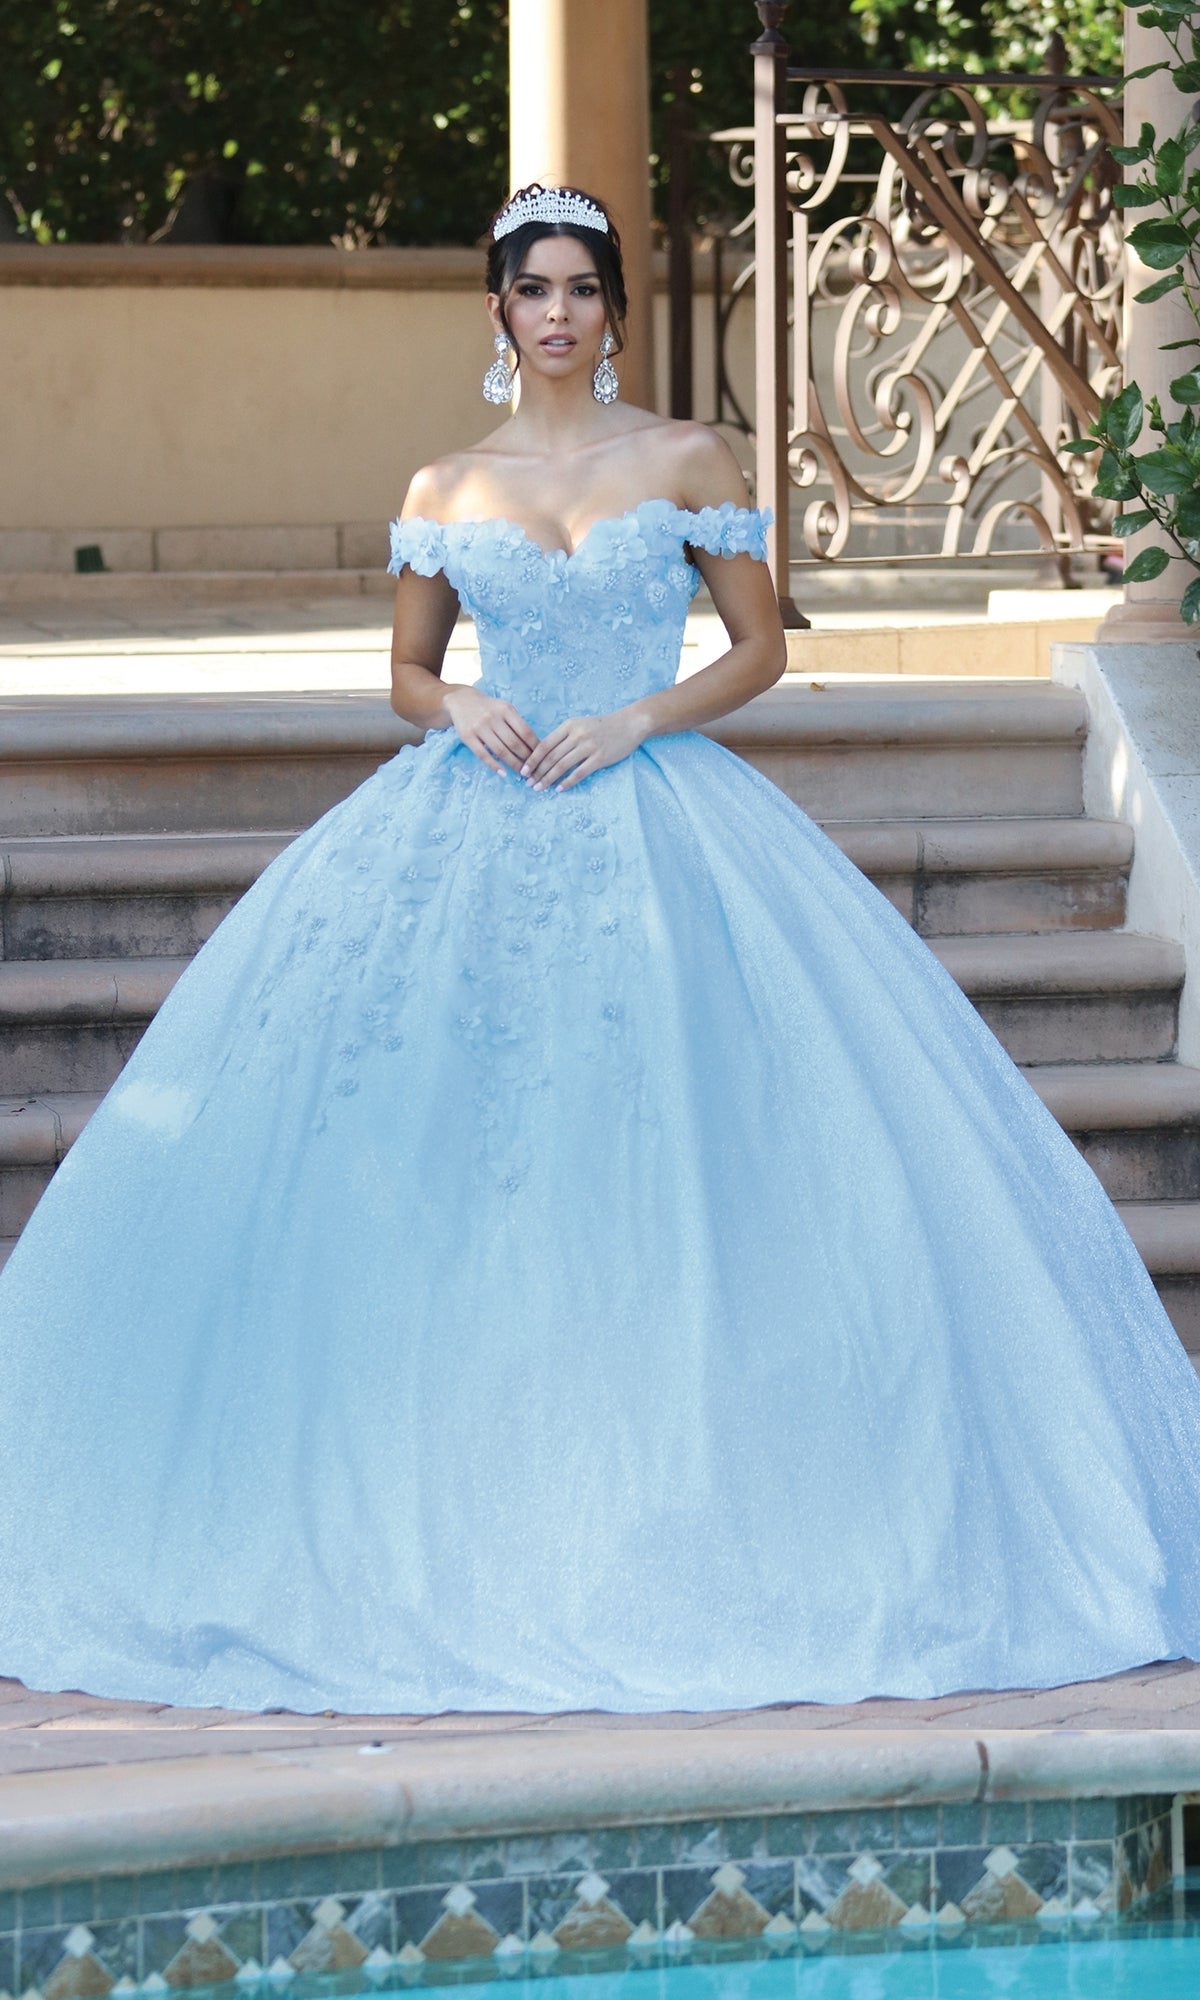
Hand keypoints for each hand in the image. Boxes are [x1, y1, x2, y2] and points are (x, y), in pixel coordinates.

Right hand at [443, 685, 539, 775]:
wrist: (461, 700)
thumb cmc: (489, 708)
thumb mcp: (505, 708)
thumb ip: (518, 723)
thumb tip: (534, 745)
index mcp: (506, 710)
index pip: (525, 732)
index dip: (535, 747)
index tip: (541, 758)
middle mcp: (493, 718)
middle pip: (514, 743)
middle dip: (526, 758)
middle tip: (533, 769)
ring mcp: (479, 727)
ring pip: (500, 750)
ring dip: (513, 764)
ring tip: (522, 772)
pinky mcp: (468, 737)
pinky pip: (483, 754)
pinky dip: (494, 765)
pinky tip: (503, 773)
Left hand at [520, 705, 648, 792]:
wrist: (630, 724)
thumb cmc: (602, 726)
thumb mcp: (580, 724)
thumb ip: (564, 736)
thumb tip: (544, 754)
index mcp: (569, 725)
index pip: (545, 744)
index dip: (532, 759)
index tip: (523, 771)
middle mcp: (577, 735)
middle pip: (551, 757)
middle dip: (537, 772)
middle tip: (529, 784)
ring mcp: (589, 747)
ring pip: (562, 766)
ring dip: (548, 779)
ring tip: (539, 788)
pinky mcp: (600, 758)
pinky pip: (579, 773)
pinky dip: (567, 782)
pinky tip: (559, 789)